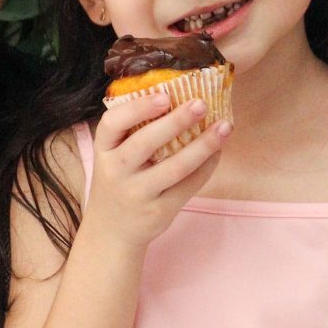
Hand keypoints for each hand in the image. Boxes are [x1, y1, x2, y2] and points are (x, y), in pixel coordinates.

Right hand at [77, 88, 227, 250]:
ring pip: (175, 167)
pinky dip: (206, 167)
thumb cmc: (118, 180)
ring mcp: (137, 194)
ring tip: (224, 126)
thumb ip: (133, 131)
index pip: (112, 124)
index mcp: (103, 151)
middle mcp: (116, 172)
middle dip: (176, 121)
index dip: (138, 108)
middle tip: (202, 103)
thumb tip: (180, 95)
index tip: (164, 95)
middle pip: (146, 143)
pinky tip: (218, 151)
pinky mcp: (159, 212)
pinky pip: (188, 186)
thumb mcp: (113, 156)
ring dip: (203, 145)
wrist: (110, 232)